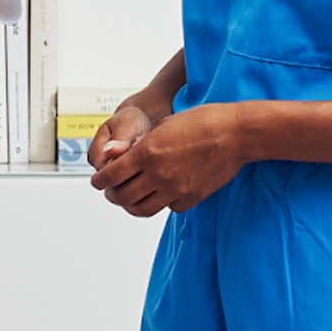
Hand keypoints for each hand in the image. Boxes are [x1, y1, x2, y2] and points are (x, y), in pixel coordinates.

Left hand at [89, 103, 245, 217]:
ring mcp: (175, 190)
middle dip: (112, 195)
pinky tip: (159, 193)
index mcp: (148, 152)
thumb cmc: (201, 121)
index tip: (97, 182)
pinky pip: (167, 207)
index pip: (112, 174)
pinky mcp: (190, 199)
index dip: (100, 181)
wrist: (234, 134)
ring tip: (129, 198)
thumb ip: (144, 144)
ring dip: (131, 205)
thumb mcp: (164, 125)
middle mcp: (158, 174)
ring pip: (142, 209)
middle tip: (110, 192)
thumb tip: (127, 156)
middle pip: (123, 196)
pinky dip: (158, 203)